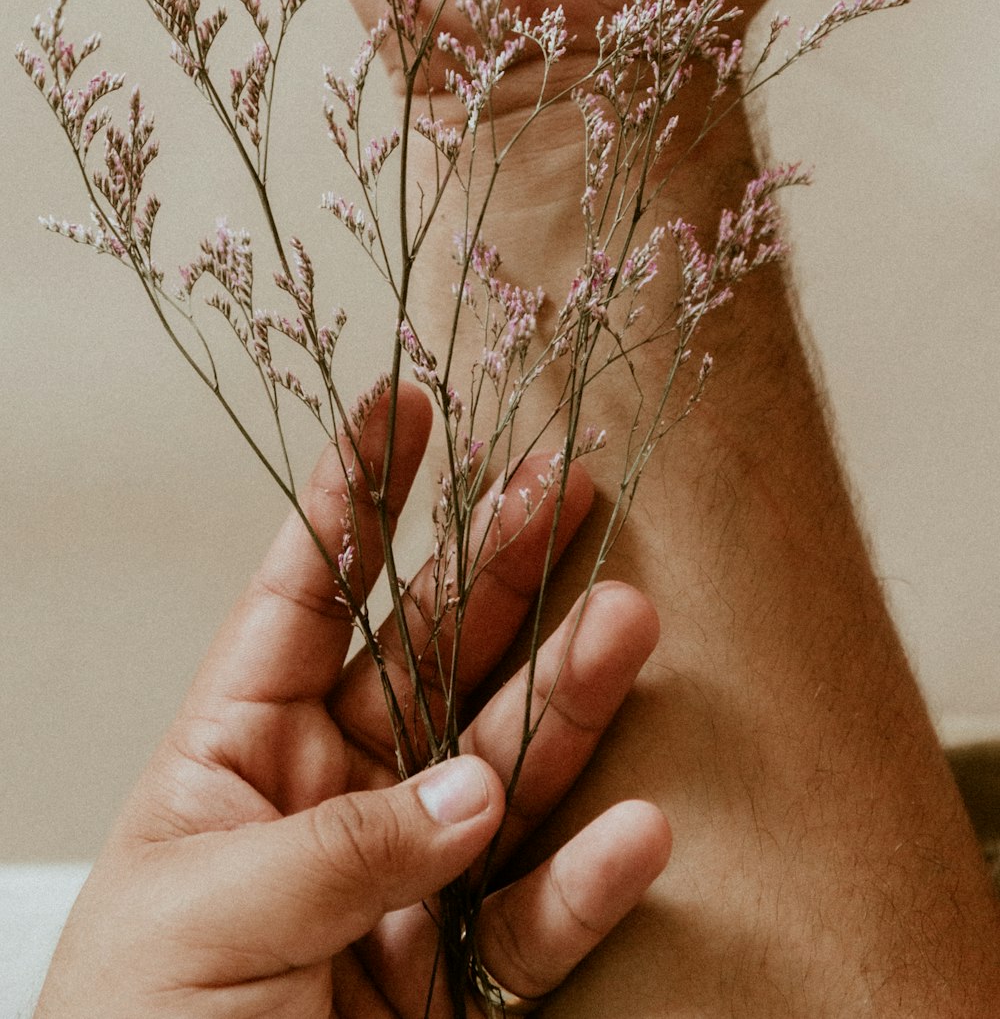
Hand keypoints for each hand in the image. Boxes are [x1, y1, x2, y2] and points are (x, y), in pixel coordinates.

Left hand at [36, 385, 669, 1017]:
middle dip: (495, 569)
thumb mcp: (204, 920)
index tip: (406, 404)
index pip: (302, 595)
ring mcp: (403, 883)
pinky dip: (586, 882)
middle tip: (567, 484)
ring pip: (502, 769)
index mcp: (239, 756)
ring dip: (567, 697)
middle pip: (428, 656)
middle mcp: (333, 799)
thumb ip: (343, 848)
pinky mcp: (455, 984)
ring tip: (628, 622)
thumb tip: (472, 789)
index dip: (353, 497)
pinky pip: (532, 922)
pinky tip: (636, 831)